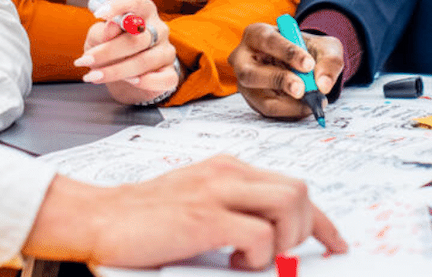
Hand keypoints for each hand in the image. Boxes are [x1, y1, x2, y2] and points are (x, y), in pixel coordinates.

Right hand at [24, 156, 347, 269]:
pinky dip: (260, 255)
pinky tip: (237, 262)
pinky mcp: (204, 217)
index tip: (334, 242)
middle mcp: (226, 172)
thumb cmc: (142, 220)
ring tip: (260, 258)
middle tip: (290, 257)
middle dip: (308, 228)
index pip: (290, 185)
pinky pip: (259, 234)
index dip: (320, 218)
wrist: (96, 218)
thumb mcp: (195, 206)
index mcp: (226, 169)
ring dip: (286, 239)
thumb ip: (230, 214)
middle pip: (298, 190)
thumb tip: (270, 244)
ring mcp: (216, 191)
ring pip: (288, 203)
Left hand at [77, 0, 179, 104]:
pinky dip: (145, 82)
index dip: (117, 6)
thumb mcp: (98, 39)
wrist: (126, 77)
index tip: (98, 14)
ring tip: (95, 76)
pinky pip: (163, 79)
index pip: (134, 2)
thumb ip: (101, 32)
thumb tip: (111, 26)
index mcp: (142, 11)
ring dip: (116, 71)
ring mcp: (166, 50)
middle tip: (84, 61)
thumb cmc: (111, 50)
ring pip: (145, 61)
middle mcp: (158, 28)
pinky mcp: (171, 72)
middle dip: (107, 51)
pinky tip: (130, 82)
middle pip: (137, 38)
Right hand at [230, 21, 343, 119]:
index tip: (308, 64)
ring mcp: (245, 83)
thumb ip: (329, 61)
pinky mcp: (254, 101)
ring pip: (260, 98)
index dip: (288, 52)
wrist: (305, 65)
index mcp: (256, 34)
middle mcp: (243, 59)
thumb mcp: (325, 47)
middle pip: (251, 73)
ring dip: (288, 104)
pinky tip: (306, 107)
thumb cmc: (309, 51)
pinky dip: (290, 111)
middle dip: (279, 81)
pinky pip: (269, 111)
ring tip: (312, 102)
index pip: (267, 40)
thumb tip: (323, 85)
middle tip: (302, 89)